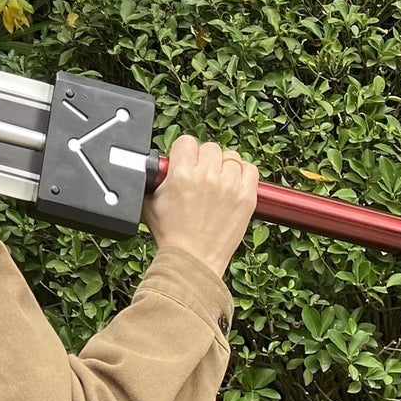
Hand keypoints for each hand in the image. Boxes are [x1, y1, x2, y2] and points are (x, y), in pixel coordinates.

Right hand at [142, 135, 258, 277]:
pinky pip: (251, 170)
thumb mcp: (150, 201)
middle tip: (200, 173)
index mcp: (181, 174)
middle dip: (204, 158)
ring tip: (217, 179)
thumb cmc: (172, 234)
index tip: (184, 160)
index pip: (187, 141)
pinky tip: (233, 183)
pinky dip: (243, 173)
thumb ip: (154, 178)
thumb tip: (156, 167)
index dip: (184, 151)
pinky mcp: (247, 197)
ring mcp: (229, 186)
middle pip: (210, 147)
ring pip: (231, 156)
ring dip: (223, 165)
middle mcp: (207, 176)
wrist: (193, 259)